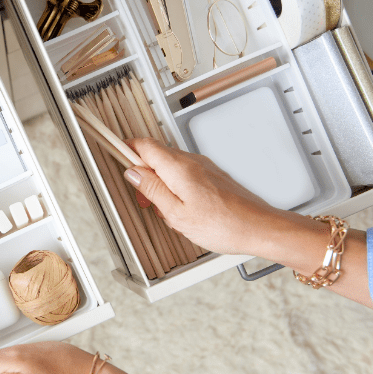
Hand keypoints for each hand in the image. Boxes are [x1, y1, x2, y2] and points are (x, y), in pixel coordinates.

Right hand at [124, 138, 287, 255]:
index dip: (126, 148)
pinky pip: (185, 175)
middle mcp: (192, 162)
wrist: (259, 228)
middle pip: (156, 155)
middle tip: (143, 199)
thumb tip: (133, 173)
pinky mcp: (212, 176)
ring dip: (160, 185)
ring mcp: (204, 168)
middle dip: (143, 175)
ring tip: (166, 211)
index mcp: (179, 168)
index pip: (144, 145)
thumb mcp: (176, 213)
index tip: (114, 152)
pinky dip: (176, 189)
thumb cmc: (223, 225)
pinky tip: (182, 211)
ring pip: (170, 167)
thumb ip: (152, 189)